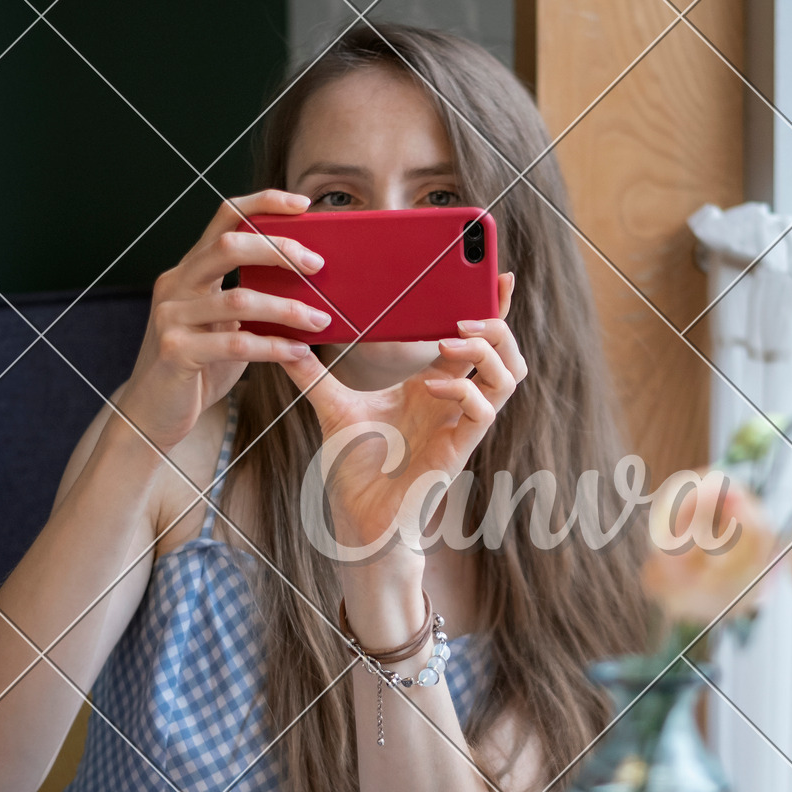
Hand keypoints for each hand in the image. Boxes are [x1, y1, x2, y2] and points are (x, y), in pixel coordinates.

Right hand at [119, 190, 333, 450]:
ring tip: (321, 320)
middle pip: (229, 245)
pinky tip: (299, 351)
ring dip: (287, 308)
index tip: (302, 205)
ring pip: (238, 299)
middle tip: (317, 265)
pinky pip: (235, 344)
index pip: (224, 217)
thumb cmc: (197, 369)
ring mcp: (172, 317)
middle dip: (278, 249)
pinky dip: (274, 347)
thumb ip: (252, 303)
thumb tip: (309, 288)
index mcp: (190, 271)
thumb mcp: (225, 327)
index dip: (262, 203)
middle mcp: (176, 285)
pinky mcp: (176, 351)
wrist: (151, 414)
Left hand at [283, 274, 526, 558]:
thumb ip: (312, 374)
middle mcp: (455, 402)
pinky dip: (461, 389)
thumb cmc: (356, 468)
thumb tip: (282, 342)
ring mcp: (460, 425)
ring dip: (489, 351)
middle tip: (472, 305)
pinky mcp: (458, 449)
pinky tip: (431, 383)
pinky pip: (482, 411)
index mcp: (435, 385)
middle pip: (507, 354)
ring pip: (509, 378)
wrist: (358, 517)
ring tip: (453, 337)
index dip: (493, 307)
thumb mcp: (332, 406)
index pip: (477, 339)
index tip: (495, 274)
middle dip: (499, 322)